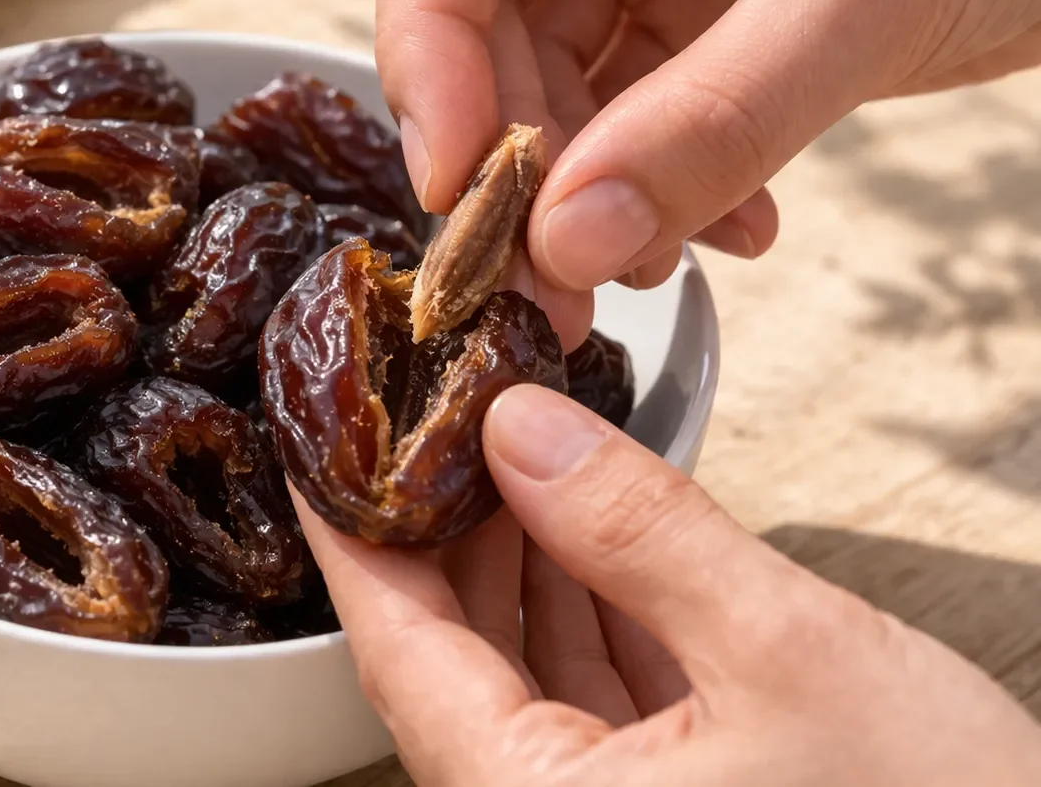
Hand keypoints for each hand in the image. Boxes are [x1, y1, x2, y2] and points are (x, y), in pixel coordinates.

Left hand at [296, 384, 1040, 785]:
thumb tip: (519, 430)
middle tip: (432, 412)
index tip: (319, 444)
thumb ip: (642, 534)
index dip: (354, 540)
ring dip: (523, 560)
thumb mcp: (788, 656)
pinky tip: (597, 525)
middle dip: (445, 530)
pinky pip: (597, 696)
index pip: (398, 656)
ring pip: (526, 672)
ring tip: (512, 446)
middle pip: (453, 658)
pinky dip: (594, 607)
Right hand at [374, 0, 1040, 307]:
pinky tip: (726, 224)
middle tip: (543, 277)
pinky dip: (663, 167)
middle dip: (520, 148)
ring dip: (588, 178)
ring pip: (553, 56)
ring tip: (644, 264)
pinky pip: (635, 84)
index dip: (430, 42)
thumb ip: (713, 118)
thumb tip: (566, 244)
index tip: (458, 182)